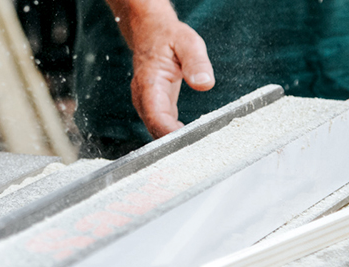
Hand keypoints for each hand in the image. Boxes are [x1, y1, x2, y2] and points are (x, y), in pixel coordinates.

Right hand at [107, 0, 213, 137]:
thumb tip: (205, 83)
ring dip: (173, 142)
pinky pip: (161, 126)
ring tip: (197, 150)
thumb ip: (196, 62)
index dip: (170, 134)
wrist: (150, 32)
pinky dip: (173, 135)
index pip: (156, 116)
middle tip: (199, 153)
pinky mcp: (154, 106)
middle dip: (174, 144)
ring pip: (156, 130)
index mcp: (149, 82)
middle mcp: (143, 97)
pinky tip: (191, 140)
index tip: (190, 142)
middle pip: (154, 129)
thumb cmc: (168, 36)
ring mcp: (146, 104)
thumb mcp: (188, 42)